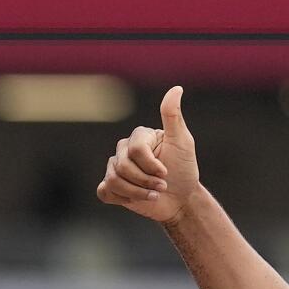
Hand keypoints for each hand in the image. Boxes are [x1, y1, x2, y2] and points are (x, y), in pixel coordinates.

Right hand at [97, 85, 200, 224]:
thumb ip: (173, 116)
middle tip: (163, 186)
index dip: (151, 165)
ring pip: (114, 180)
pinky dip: (122, 199)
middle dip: (146, 181)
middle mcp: (123, 149)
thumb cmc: (184, 170)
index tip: (166, 172)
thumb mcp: (183, 142)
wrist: (182, 199)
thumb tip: (177, 88)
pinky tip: (136, 200)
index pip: (135, 150)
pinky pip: (104, 191)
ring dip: (138, 193)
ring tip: (154, 194)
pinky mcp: (112, 187)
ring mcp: (115, 168)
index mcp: (139, 137)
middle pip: (123, 166)